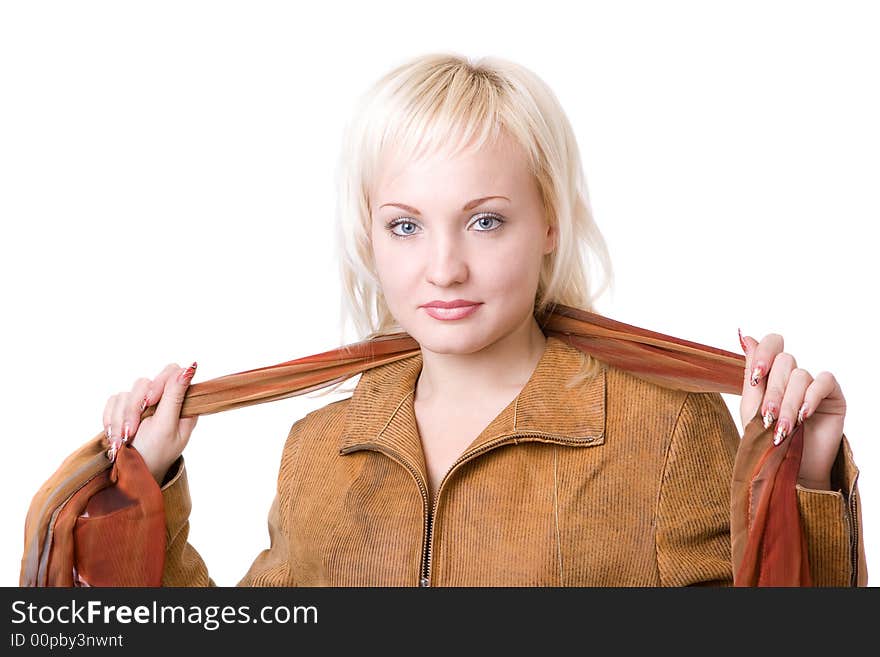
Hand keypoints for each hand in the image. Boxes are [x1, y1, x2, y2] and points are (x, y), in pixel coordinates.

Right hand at [102, 361, 198, 484]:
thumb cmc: (154, 455)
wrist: (129, 476)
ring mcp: (142, 406)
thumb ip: (175, 396)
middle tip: (131, 430)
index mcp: (181, 406)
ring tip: (122, 440)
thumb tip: (191, 367)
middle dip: (134, 407)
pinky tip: (115, 436)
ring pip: (126, 393)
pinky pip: (113, 401)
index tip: (151, 402)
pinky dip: (111, 419)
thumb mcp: (167, 427)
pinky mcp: (124, 410)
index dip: (160, 382)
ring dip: (121, 418)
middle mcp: (162, 402)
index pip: (172, 372)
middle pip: (145, 382)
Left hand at [738, 329, 845, 489]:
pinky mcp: (833, 396)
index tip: (756, 377)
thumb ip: (751, 374)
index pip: (771, 344)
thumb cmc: (768, 441)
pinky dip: (811, 397)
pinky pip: (824, 381)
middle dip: (773, 392)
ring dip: (789, 403)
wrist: (790, 471)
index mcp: (771, 374)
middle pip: (784, 362)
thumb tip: (745, 337)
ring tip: (784, 429)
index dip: (763, 353)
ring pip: (800, 376)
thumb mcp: (752, 407)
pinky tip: (804, 415)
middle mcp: (792, 376)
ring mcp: (813, 385)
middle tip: (769, 418)